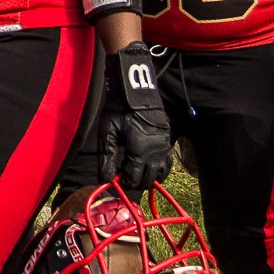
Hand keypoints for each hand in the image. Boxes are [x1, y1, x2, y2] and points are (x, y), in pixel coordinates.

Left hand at [98, 43, 171, 190]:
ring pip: (159, 174)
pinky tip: (147, 167)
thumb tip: (105, 179)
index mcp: (140, 150)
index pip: (134, 179)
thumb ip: (106, 157)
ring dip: (146, 177)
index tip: (115, 179)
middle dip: (134, 182)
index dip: (123, 183)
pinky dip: (158, 170)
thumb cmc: (118, 109)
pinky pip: (166, 164)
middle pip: (147, 180)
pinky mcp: (167, 141)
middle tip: (122, 175)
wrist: (136, 91)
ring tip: (133, 171)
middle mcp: (155, 151)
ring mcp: (164, 147)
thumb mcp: (108, 132)